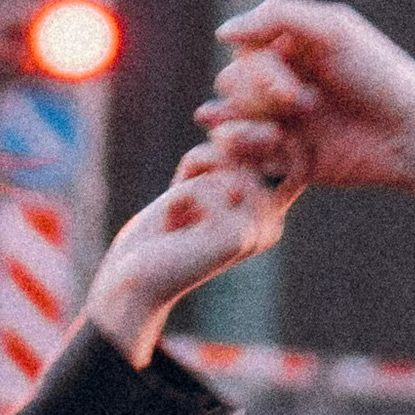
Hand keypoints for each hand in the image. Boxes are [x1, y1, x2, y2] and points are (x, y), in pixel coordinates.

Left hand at [82, 145, 298, 370]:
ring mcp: (257, 232)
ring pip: (227, 164)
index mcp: (270, 211)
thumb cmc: (162, 229)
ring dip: (189, 180)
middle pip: (250, 150)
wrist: (133, 283)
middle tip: (182, 198)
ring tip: (178, 214)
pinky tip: (172, 229)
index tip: (207, 150)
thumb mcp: (199, 177)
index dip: (248, 133)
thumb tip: (271, 131)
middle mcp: (272, 224)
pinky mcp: (235, 238)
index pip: (281, 150)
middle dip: (205, 159)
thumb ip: (232, 153)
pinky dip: (176, 198)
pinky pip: (201, 186)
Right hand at [206, 0, 414, 216]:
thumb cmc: (378, 76)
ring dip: (249, 125)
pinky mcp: (285, 156)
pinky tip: (262, 148)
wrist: (409, 134)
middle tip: (306, 107)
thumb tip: (221, 33)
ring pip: (229, 118)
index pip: (244, 52)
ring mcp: (282, 120)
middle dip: (259, 97)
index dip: (261, 71)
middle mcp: (282, 81)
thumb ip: (276, 16)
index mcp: (291, 48)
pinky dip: (247, 150)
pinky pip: (243, 153)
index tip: (295, 88)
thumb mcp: (333, 29)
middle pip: (231, 83)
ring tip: (278, 137)